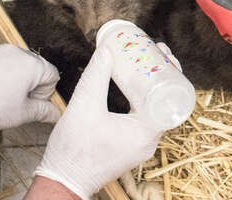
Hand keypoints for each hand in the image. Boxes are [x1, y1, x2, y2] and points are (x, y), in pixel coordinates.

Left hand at [0, 45, 60, 131]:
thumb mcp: (20, 114)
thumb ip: (42, 112)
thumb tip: (55, 114)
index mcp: (33, 65)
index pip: (53, 76)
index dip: (44, 94)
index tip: (29, 104)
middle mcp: (19, 52)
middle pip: (36, 68)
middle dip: (30, 85)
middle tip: (15, 102)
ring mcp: (0, 49)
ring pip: (17, 64)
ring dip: (14, 79)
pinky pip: (0, 61)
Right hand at [35, 46, 162, 199]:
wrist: (62, 181)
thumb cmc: (73, 151)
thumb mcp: (84, 106)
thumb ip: (95, 76)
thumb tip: (107, 50)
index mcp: (145, 132)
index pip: (170, 95)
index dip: (169, 70)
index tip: (162, 52)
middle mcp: (149, 142)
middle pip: (165, 100)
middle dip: (161, 74)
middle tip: (155, 52)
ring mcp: (141, 146)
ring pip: (154, 110)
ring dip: (151, 87)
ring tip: (145, 65)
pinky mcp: (131, 148)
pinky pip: (144, 119)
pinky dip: (142, 101)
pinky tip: (134, 88)